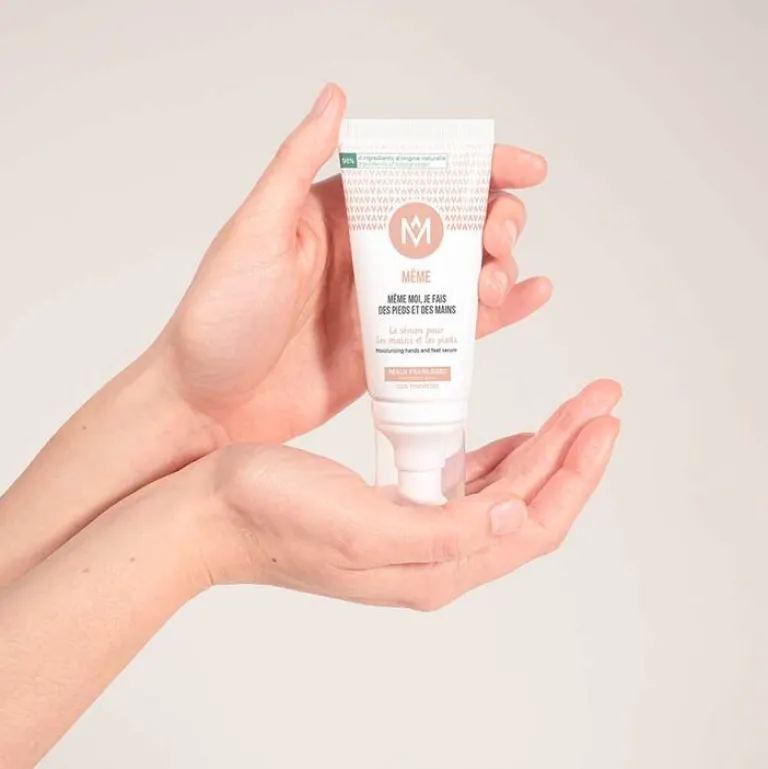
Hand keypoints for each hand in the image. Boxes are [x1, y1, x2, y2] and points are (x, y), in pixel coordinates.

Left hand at [158, 83, 551, 442]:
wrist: (208, 405)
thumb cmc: (220, 316)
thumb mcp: (257, 229)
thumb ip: (297, 163)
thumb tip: (335, 99)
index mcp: (340, 215)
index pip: (420, 176)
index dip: (478, 165)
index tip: (523, 168)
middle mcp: (368, 255)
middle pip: (455, 224)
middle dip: (495, 221)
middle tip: (499, 240)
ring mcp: (384, 305)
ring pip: (462, 274)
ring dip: (498, 268)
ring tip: (499, 281)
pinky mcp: (392, 350)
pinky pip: (454, 326)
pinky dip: (497, 314)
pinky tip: (527, 298)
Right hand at [204, 379, 620, 607]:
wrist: (211, 512)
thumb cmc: (273, 516)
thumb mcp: (363, 528)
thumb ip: (445, 533)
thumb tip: (516, 514)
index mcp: (435, 567)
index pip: (533, 522)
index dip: (575, 472)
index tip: (600, 418)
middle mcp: (435, 557)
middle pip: (530, 506)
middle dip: (573, 453)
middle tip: (601, 402)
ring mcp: (418, 534)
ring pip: (506, 494)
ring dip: (545, 452)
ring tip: (573, 412)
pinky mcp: (399, 509)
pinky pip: (471, 486)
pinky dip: (502, 457)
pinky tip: (514, 439)